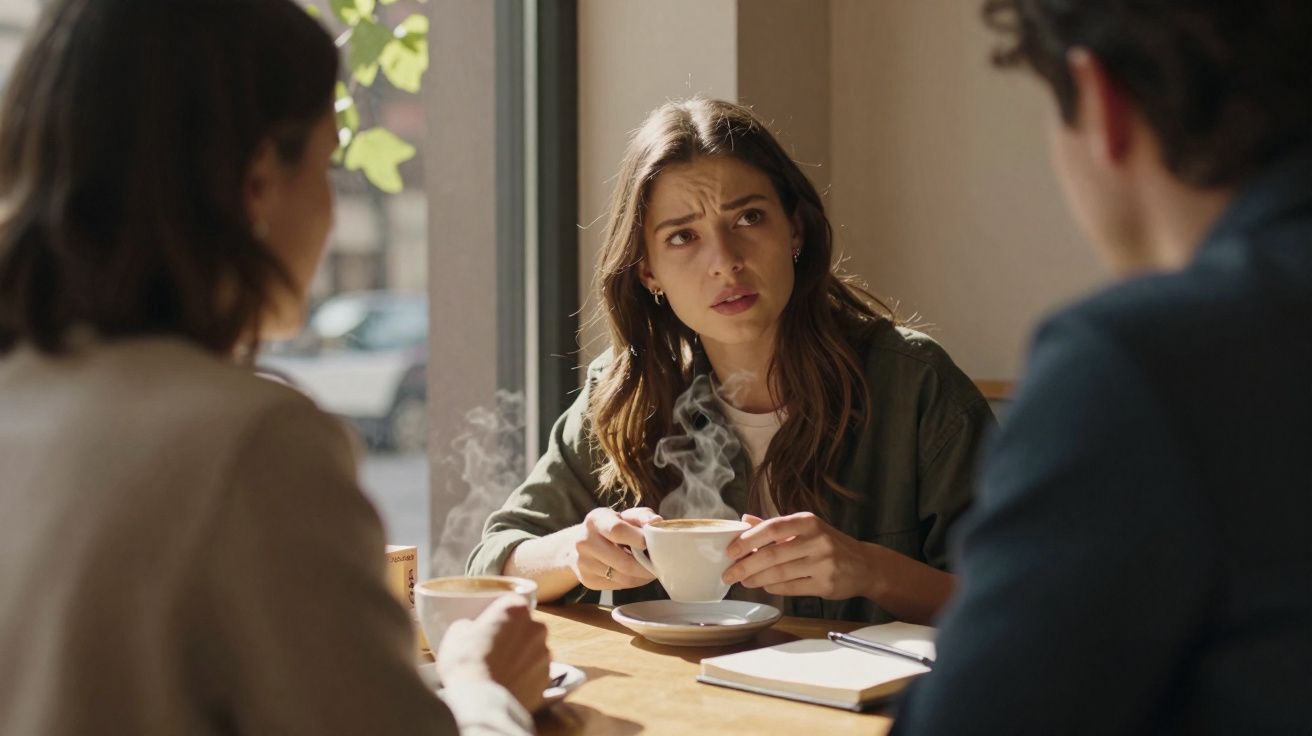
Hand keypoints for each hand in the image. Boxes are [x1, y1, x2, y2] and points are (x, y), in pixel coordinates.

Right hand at [436, 595, 550, 711]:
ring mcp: (545, 655)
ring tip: (498, 673)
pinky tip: (508, 687)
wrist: (480, 702)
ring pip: (533, 652)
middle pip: (526, 628)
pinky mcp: (547, 681)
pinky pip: (535, 676)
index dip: (498, 617)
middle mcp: (537, 628)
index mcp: (516, 608)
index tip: (487, 628)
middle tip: (491, 651)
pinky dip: (525, 679)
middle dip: (513, 637)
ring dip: (520, 659)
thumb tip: (474, 630)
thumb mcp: (456, 631)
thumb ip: (472, 624)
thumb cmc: (465, 661)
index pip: (511, 604)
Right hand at [567, 507, 660, 590]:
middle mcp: (584, 541)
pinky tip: (635, 574)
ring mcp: (584, 563)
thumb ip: (642, 516)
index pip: (617, 531)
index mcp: (595, 520)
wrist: (579, 542)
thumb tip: (656, 522)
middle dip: (646, 567)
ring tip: (648, 570)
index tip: (649, 544)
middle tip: (658, 565)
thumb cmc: (611, 526)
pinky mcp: (587, 580)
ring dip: (641, 577)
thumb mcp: (625, 516)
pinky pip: (618, 586)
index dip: (638, 539)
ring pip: (624, 578)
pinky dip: (632, 583)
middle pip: (624, 562)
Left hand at [721, 512, 874, 599]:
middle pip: (772, 555)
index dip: (748, 539)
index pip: (773, 527)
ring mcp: (823, 563)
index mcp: (808, 522)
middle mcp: (817, 540)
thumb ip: (775, 526)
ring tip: (743, 581)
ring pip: (780, 573)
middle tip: (729, 573)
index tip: (730, 550)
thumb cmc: (829, 544)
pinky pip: (791, 588)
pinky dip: (773, 588)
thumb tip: (744, 520)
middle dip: (745, 566)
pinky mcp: (826, 584)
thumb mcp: (805, 528)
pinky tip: (764, 586)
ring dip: (756, 579)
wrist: (864, 565)